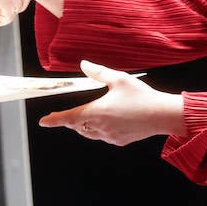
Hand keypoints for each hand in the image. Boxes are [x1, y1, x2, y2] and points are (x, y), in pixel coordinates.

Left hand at [38, 60, 184, 145]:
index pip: (69, 117)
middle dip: (71, 120)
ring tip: (86, 117)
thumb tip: (84, 64)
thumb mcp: (119, 79)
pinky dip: (99, 130)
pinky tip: (108, 121)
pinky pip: (103, 137)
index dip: (55, 120)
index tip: (43, 122)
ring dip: (84, 126)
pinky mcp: (120, 141)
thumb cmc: (142, 96)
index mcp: (97, 112)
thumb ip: (99, 72)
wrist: (163, 115)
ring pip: (89, 133)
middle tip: (66, 115)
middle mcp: (101, 127)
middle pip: (78, 126)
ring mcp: (110, 137)